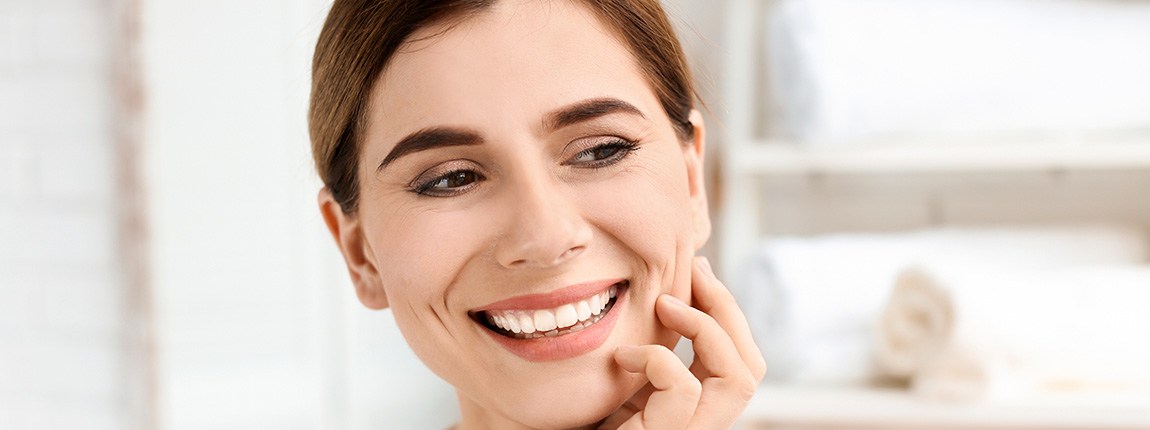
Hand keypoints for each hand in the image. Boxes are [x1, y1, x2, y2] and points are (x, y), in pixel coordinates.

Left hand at [600, 257, 766, 428]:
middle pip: (752, 367)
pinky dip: (657, 358)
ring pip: (739, 379)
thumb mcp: (621, 376)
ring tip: (663, 305)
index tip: (697, 272)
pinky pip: (683, 389)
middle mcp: (699, 427)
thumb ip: (648, 351)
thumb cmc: (573, 418)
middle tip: (693, 273)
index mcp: (694, 410)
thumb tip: (672, 289)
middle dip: (727, 310)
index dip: (729, 313)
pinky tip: (622, 355)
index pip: (742, 361)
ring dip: (705, 327)